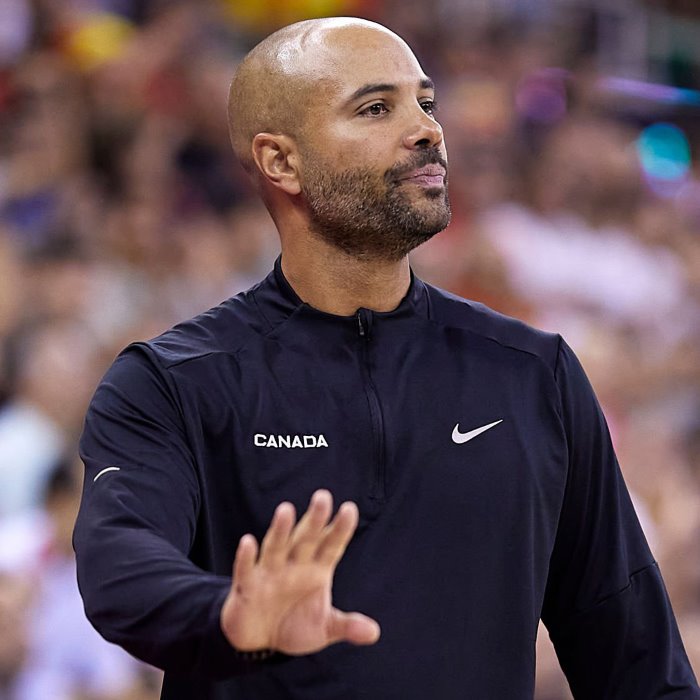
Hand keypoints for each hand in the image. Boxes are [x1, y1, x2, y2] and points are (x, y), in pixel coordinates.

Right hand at [220, 489, 379, 654]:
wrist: (259, 641)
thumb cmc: (294, 625)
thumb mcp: (324, 629)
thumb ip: (346, 626)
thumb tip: (374, 633)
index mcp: (316, 570)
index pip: (331, 546)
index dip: (340, 529)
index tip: (350, 509)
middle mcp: (294, 565)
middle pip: (306, 539)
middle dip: (314, 520)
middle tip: (323, 497)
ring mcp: (270, 573)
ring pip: (276, 547)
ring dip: (280, 530)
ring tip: (286, 510)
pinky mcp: (247, 586)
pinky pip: (246, 569)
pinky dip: (246, 557)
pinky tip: (248, 542)